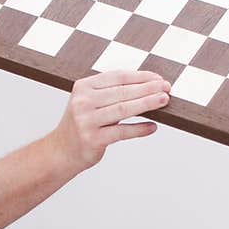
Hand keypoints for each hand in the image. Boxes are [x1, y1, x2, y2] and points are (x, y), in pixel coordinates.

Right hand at [53, 70, 170, 170]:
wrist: (61, 152)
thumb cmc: (83, 125)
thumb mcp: (90, 103)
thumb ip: (111, 93)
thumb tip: (148, 86)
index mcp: (83, 87)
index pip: (117, 77)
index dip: (140, 77)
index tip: (158, 78)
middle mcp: (83, 102)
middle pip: (122, 92)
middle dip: (148, 89)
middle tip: (167, 88)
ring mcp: (87, 121)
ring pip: (123, 109)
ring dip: (147, 104)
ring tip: (164, 101)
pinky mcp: (93, 139)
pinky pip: (121, 132)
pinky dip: (139, 129)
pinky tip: (152, 127)